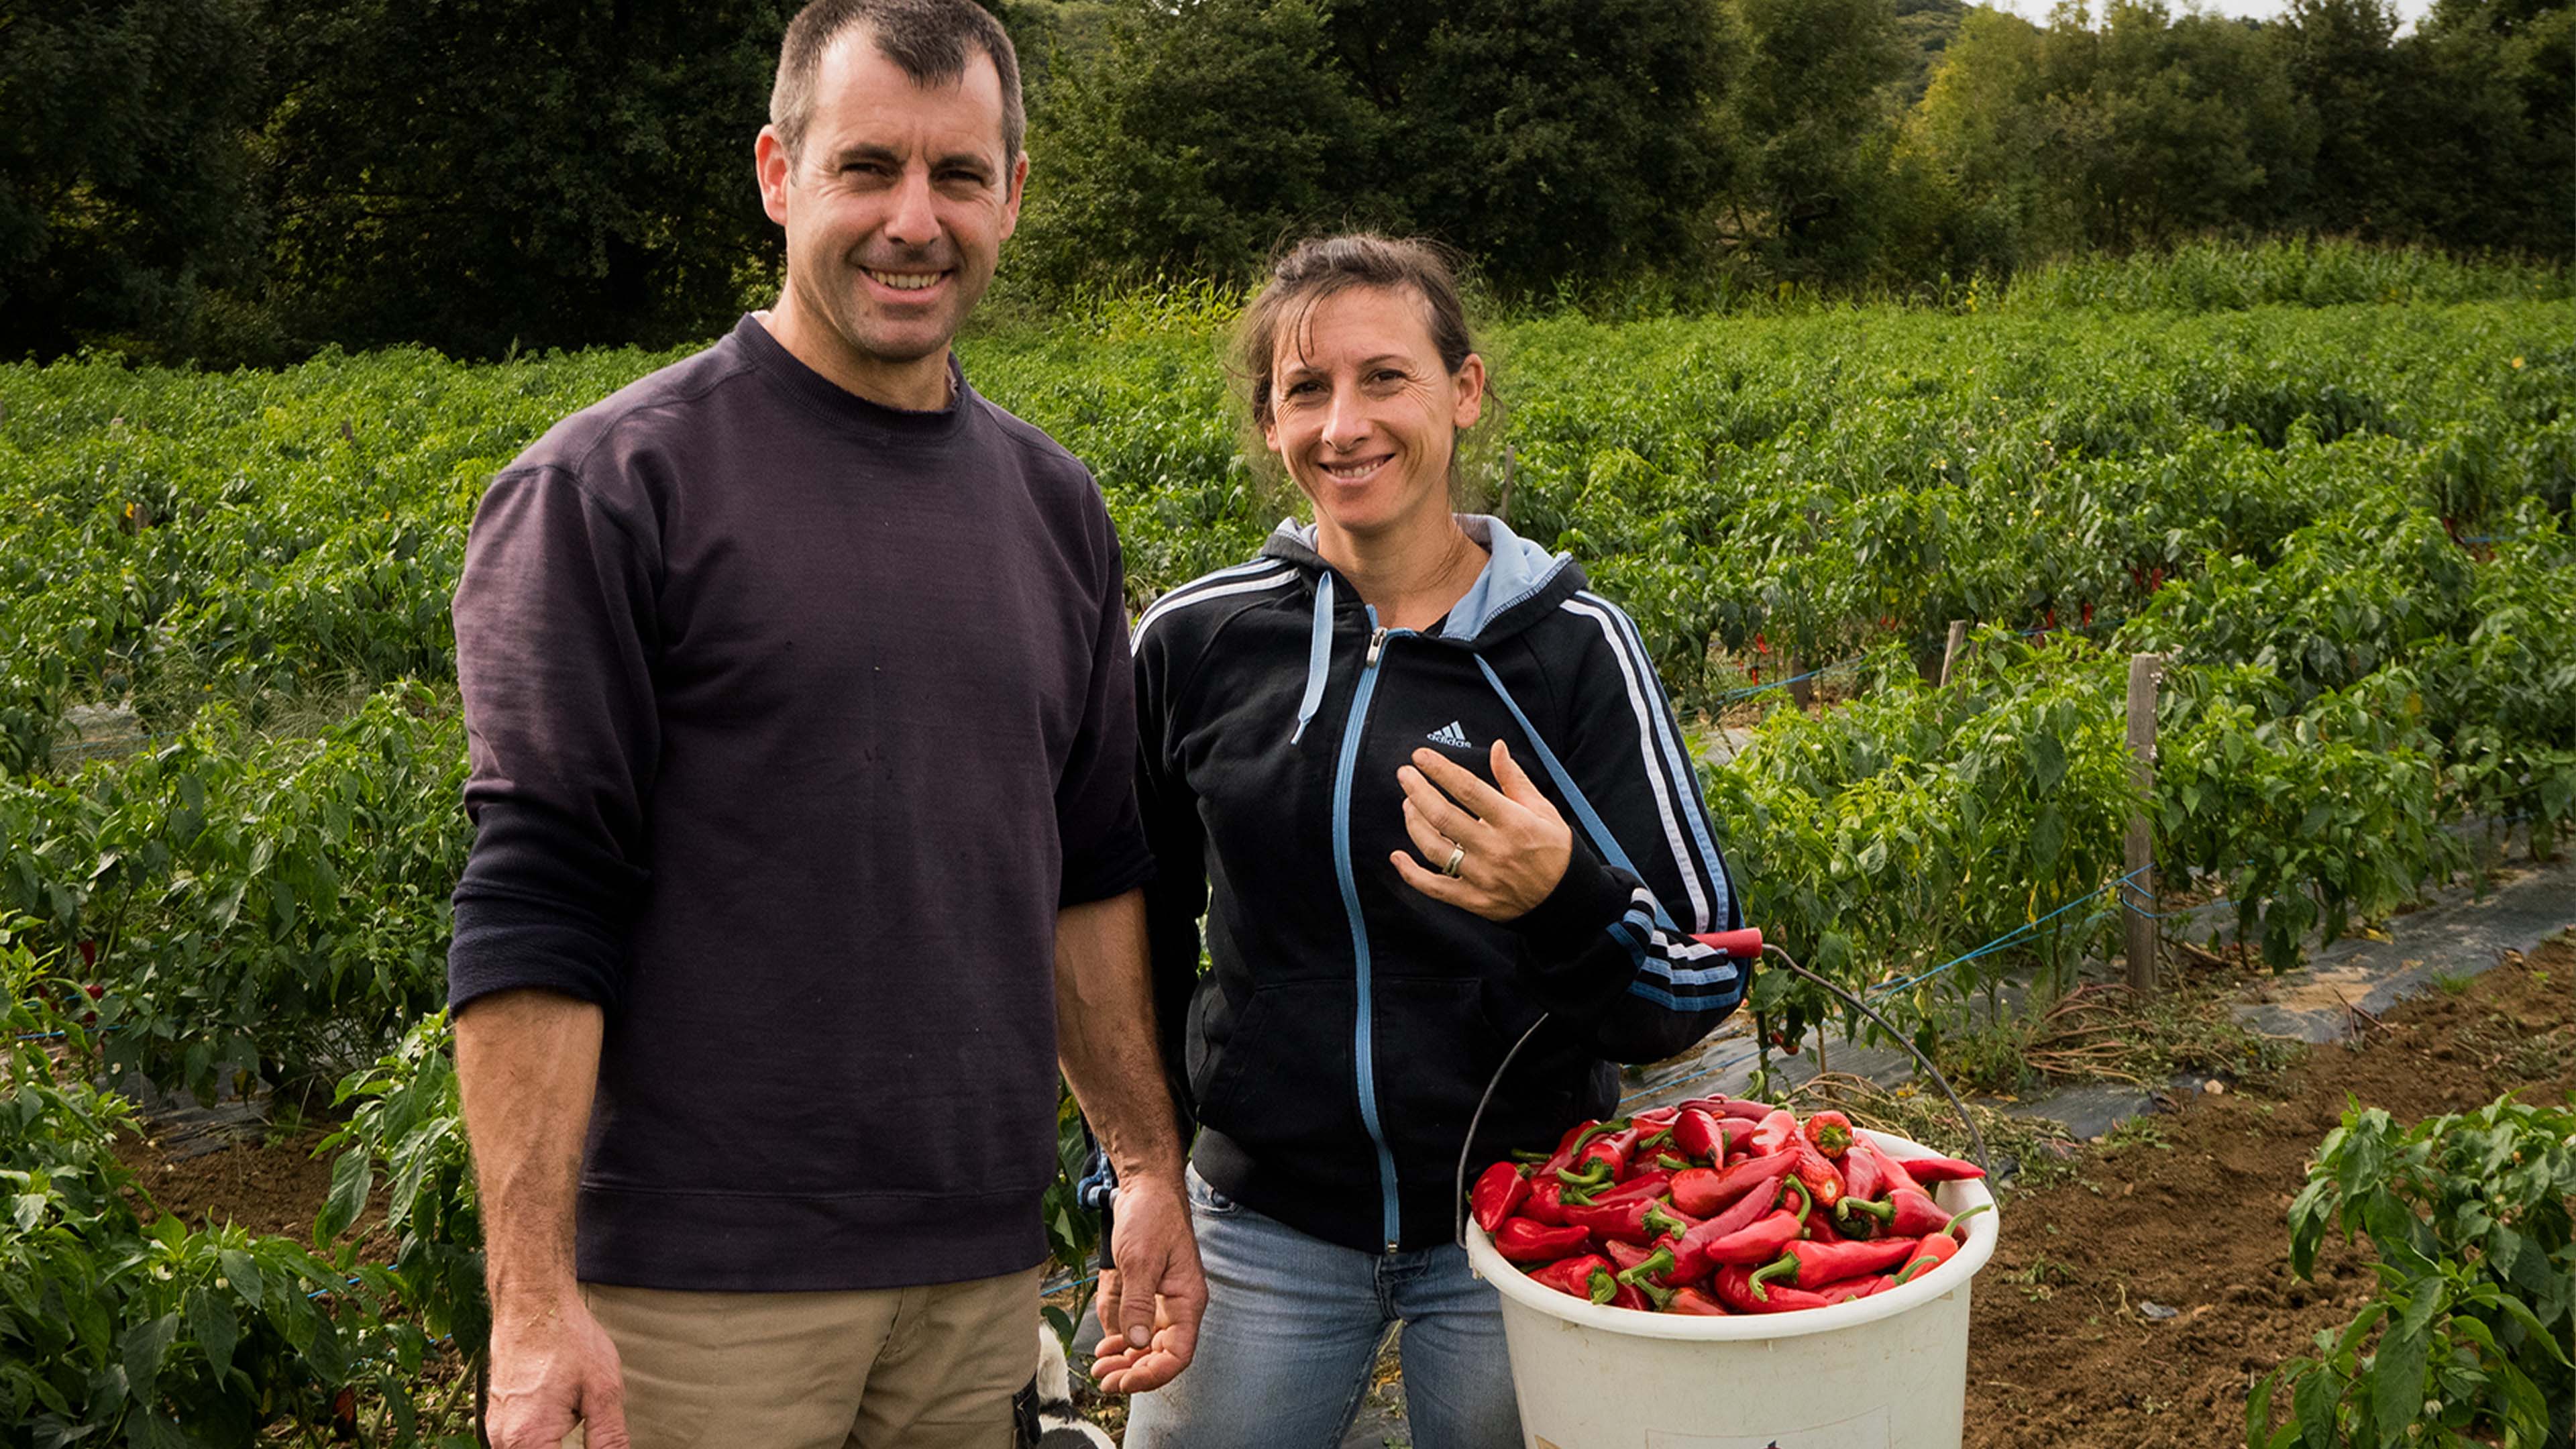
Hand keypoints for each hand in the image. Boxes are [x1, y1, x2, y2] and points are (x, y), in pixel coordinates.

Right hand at [483, 1287, 628, 1447]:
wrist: (532, 1302)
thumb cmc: (567, 1339)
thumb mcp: (602, 1391)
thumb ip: (609, 1439)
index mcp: (528, 1440)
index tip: (601, 1442)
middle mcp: (503, 1440)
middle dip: (566, 1448)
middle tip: (590, 1423)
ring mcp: (497, 1429)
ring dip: (555, 1446)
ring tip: (576, 1413)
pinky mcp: (499, 1418)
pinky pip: (521, 1443)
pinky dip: (544, 1439)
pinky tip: (563, 1418)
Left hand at [1085, 1174, 1204, 1394]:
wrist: (1144, 1188)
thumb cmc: (1151, 1216)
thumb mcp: (1141, 1259)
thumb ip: (1138, 1302)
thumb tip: (1135, 1342)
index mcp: (1187, 1300)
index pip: (1178, 1354)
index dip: (1153, 1374)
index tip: (1125, 1381)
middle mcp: (1177, 1307)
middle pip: (1160, 1356)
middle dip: (1134, 1373)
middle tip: (1104, 1380)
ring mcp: (1162, 1302)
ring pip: (1147, 1347)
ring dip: (1125, 1361)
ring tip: (1101, 1367)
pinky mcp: (1146, 1295)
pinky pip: (1136, 1329)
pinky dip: (1122, 1342)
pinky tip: (1107, 1347)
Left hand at [1391, 740, 1571, 920]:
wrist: (1566, 899)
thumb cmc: (1553, 848)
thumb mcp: (1542, 809)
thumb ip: (1514, 779)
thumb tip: (1497, 746)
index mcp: (1514, 822)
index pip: (1469, 789)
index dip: (1440, 770)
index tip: (1420, 756)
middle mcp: (1495, 849)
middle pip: (1444, 816)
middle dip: (1418, 791)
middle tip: (1405, 774)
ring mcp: (1482, 877)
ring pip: (1434, 848)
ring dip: (1414, 823)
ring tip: (1409, 804)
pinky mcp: (1474, 900)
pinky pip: (1434, 887)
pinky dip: (1411, 874)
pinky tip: (1397, 857)